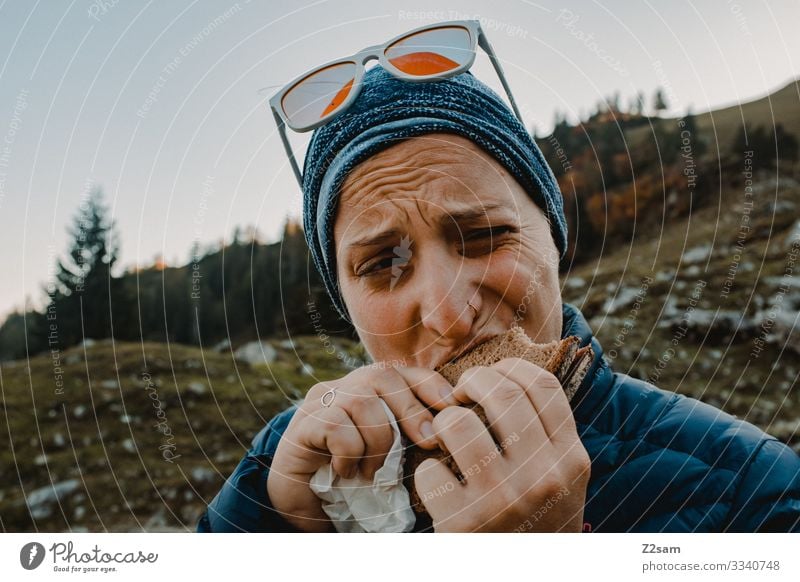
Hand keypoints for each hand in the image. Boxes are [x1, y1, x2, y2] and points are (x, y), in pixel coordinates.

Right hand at [267, 364, 456, 531]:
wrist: (299, 503)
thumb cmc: (351, 479)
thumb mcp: (387, 455)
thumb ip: (408, 438)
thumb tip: (448, 434)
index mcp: (369, 390)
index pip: (403, 372)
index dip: (431, 384)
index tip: (453, 406)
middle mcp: (344, 387)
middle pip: (383, 377)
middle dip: (413, 410)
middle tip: (428, 443)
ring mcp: (320, 402)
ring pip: (363, 402)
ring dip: (378, 442)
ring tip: (373, 472)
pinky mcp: (302, 424)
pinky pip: (336, 426)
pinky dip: (349, 453)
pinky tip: (345, 471)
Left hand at [413, 357, 590, 531]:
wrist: (525, 579)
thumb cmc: (537, 525)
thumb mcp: (561, 481)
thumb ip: (548, 435)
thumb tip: (510, 375)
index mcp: (571, 461)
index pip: (542, 385)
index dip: (510, 368)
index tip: (493, 375)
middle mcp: (542, 477)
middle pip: (499, 392)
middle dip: (472, 383)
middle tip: (461, 396)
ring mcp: (502, 499)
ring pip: (457, 423)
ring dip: (443, 424)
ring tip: (446, 439)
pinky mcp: (463, 523)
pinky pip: (429, 469)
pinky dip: (427, 474)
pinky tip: (440, 487)